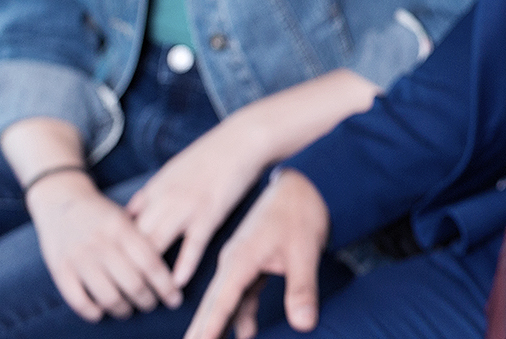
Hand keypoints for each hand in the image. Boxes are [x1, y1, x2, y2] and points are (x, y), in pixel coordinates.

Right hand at [24, 170, 181, 320]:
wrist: (61, 199)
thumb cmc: (102, 212)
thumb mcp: (125, 216)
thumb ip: (143, 238)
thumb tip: (167, 266)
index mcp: (122, 229)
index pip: (150, 263)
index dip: (165, 285)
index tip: (174, 298)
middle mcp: (102, 244)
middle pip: (132, 283)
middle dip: (147, 300)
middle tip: (152, 305)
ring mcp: (79, 258)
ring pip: (107, 296)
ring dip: (122, 309)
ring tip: (129, 311)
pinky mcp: (60, 269)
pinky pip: (77, 299)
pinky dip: (91, 311)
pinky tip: (101, 312)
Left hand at [126, 115, 268, 287]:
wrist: (242, 139)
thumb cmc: (213, 152)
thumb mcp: (175, 167)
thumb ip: (157, 190)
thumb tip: (140, 208)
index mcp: (154, 188)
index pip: (122, 225)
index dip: (114, 247)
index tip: (112, 265)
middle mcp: (163, 200)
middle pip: (132, 240)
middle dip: (124, 266)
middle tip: (123, 288)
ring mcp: (185, 208)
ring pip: (155, 246)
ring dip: (149, 274)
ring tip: (146, 296)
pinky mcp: (209, 213)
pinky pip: (191, 245)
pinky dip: (183, 266)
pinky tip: (178, 283)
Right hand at [183, 169, 329, 338]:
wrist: (306, 182)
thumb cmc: (302, 212)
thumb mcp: (305, 252)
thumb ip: (302, 289)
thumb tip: (304, 324)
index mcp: (240, 259)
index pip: (220, 302)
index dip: (208, 328)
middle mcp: (234, 262)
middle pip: (211, 304)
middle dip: (199, 331)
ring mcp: (242, 262)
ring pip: (224, 301)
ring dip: (217, 325)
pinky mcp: (253, 263)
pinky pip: (241, 294)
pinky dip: (240, 313)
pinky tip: (245, 332)